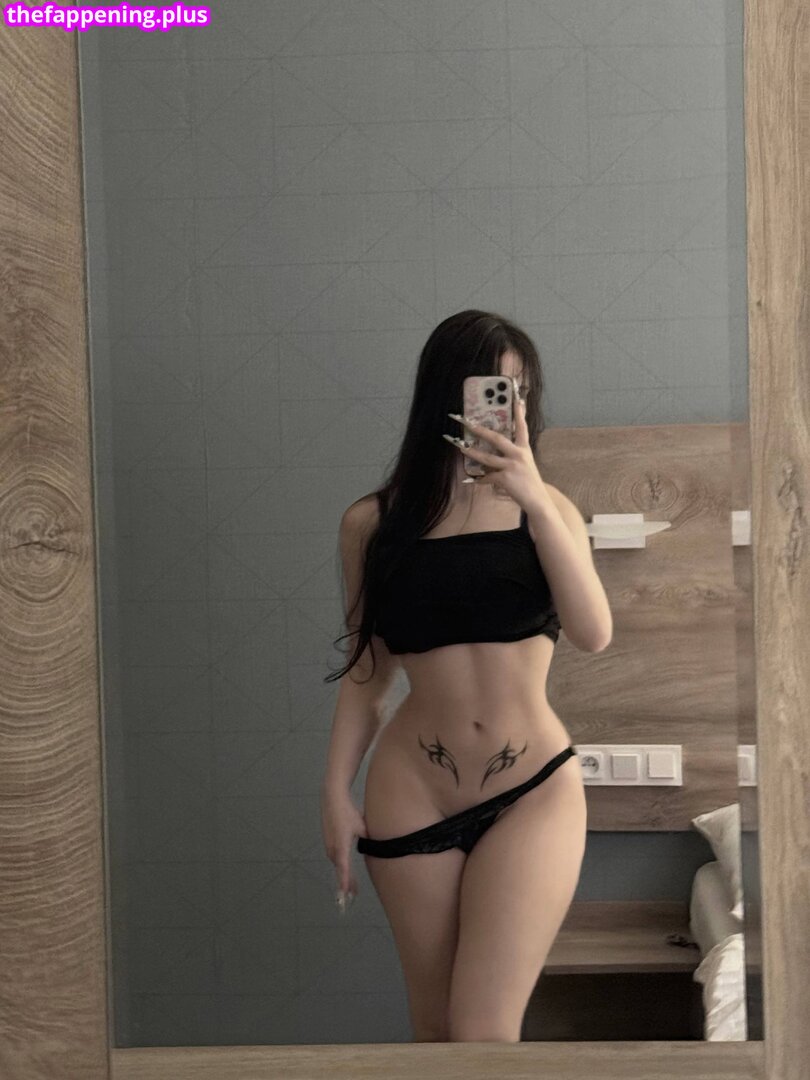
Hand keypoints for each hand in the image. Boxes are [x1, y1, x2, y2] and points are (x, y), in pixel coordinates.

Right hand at [320, 788, 367, 911]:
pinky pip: (336, 856)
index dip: (345, 882)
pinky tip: (346, 869)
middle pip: (340, 869)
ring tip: (351, 886)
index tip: (346, 894)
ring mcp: (329, 844)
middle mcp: (333, 848)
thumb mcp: (362, 827)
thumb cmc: (349, 812)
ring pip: (338, 863)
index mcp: (342, 845)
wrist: (333, 798)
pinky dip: (341, 864)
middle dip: (346, 882)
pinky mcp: (328, 840)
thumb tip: (376, 851)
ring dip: (344, 874)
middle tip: (353, 895)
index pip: (343, 868)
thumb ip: (369, 841)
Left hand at [444, 392, 550, 511]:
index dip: (519, 413)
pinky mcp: (505, 478)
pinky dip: (480, 480)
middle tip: (468, 423)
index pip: (522, 427)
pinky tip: (472, 481)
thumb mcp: (526, 464)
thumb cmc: (529, 482)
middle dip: (480, 430)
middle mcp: (519, 454)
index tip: (516, 399)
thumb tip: (496, 450)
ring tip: (461, 448)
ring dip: (472, 453)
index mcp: (524, 449)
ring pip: (487, 458)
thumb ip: (514, 454)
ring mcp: (512, 466)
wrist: (537, 500)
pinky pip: (487, 477)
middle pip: (497, 438)